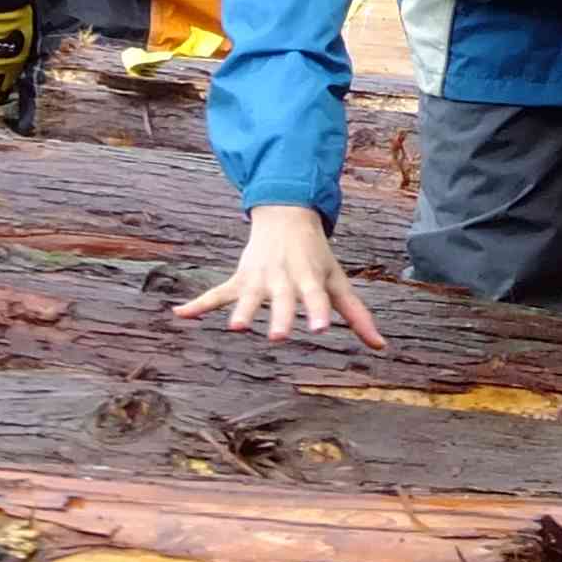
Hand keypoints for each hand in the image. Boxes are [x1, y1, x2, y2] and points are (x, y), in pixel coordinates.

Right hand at [174, 205, 388, 350]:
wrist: (286, 214)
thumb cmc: (317, 256)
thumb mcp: (338, 281)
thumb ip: (357, 315)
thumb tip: (382, 348)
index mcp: (310, 278)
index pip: (317, 297)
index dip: (318, 311)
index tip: (320, 328)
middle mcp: (284, 278)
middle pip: (282, 300)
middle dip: (278, 316)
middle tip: (276, 336)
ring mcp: (259, 278)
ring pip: (248, 296)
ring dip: (240, 310)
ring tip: (234, 327)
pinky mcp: (239, 279)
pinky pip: (216, 293)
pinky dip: (198, 304)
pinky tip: (179, 314)